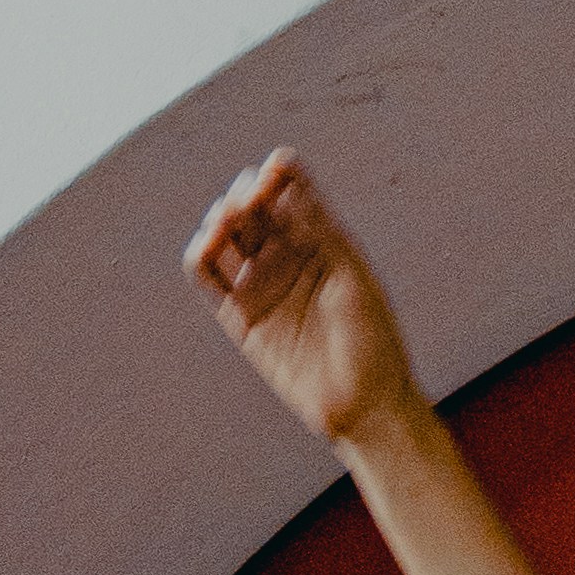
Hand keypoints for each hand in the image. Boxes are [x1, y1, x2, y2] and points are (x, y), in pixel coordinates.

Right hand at [183, 151, 422, 448]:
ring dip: (220, 219)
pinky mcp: (240, 316)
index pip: (292, 192)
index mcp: (324, 241)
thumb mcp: (352, 280)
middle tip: (249, 199)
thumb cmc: (374, 341)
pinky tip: (207, 245)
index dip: (280, 174)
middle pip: (253, 208)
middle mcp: (289, 257)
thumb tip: (285, 186)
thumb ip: (319, 233)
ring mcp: (262, 284)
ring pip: (226, 237)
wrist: (365, 405)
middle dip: (245, 194)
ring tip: (226, 220)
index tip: (275, 169)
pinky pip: (208, 277)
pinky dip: (200, 255)